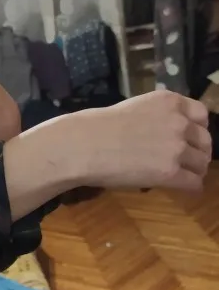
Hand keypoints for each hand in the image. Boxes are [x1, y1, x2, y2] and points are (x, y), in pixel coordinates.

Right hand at [75, 90, 210, 190]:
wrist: (83, 145)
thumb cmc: (98, 126)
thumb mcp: (135, 109)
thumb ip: (158, 117)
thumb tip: (168, 135)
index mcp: (169, 102)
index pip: (201, 114)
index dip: (197, 129)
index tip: (189, 138)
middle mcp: (179, 122)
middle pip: (205, 140)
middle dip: (198, 151)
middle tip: (187, 161)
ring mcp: (176, 148)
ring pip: (202, 164)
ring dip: (194, 170)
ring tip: (182, 176)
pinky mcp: (170, 173)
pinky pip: (195, 183)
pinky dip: (191, 187)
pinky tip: (183, 188)